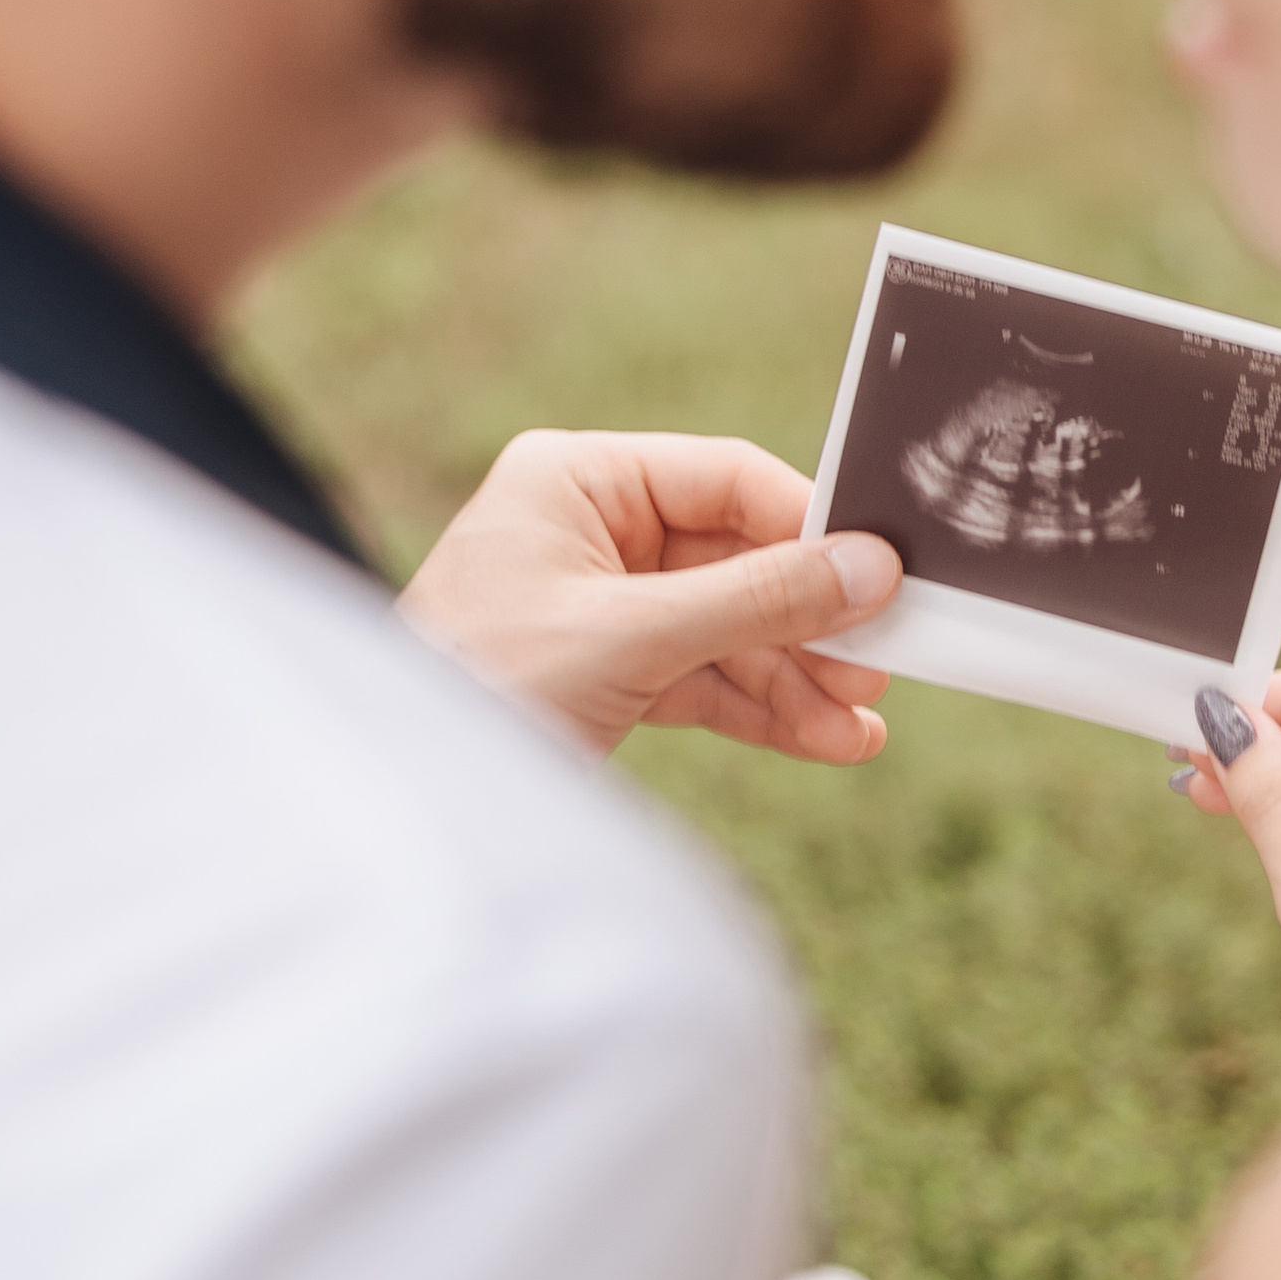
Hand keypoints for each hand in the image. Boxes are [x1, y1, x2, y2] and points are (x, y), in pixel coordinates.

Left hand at [399, 430, 899, 763]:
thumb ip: (756, 601)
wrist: (398, 798)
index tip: (882, 574)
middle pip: (737, 560)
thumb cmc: (479, 686)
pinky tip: (826, 739)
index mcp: (576, 481)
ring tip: (863, 724)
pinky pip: (704, 677)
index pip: (725, 480)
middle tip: (883, 664)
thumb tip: (868, 568)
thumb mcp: (630, 638)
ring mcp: (599, 603)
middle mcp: (590, 529)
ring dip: (797, 678)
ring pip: (728, 628)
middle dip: (809, 622)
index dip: (809, 528)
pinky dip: (761, 709)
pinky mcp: (606, 671)